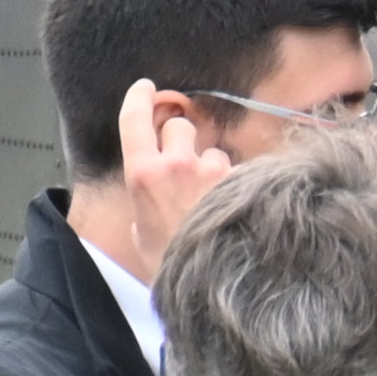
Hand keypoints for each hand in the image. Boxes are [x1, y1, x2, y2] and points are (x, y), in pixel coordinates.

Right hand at [116, 76, 238, 256]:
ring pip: (214, 150)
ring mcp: (212, 171)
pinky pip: (238, 173)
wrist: (207, 286)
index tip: (146, 89)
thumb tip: (155, 186)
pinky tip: (233, 210)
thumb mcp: (141, 229)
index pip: (135, 118)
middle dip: (184, 138)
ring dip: (213, 167)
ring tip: (212, 201)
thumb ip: (147, 196)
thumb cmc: (169, 262)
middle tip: (185, 162)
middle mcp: (176, 163)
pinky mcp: (241, 182)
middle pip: (181, 124)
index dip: (140, 98)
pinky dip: (236, 187)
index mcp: (142, 173)